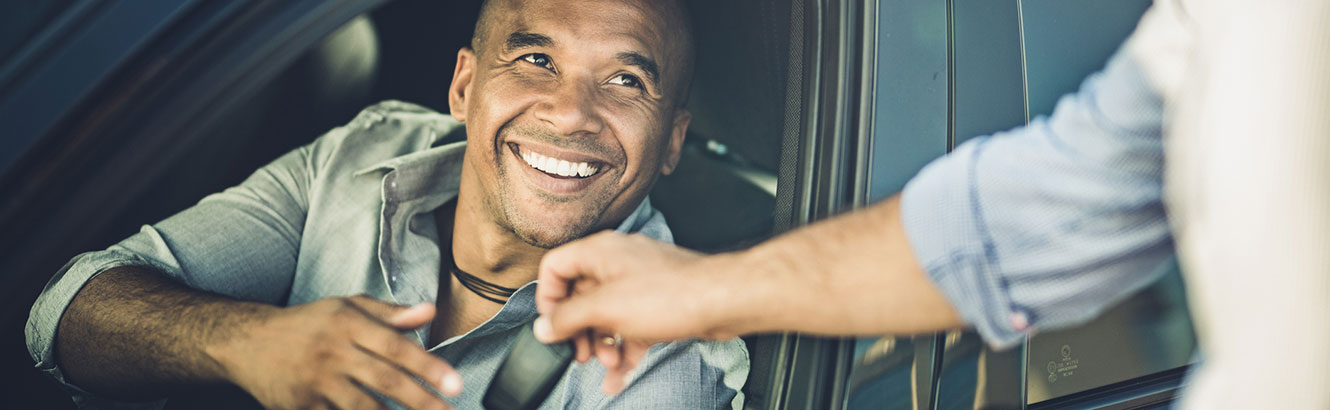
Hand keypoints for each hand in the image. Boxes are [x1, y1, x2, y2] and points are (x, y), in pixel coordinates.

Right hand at [211, 295, 461, 409]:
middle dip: (420, 400)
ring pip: (361, 407)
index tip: (457, 385)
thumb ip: (390, 314)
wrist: (247, 342)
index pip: (396, 346)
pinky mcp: (298, 407)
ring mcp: (314, 382)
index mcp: (348, 323)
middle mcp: (332, 351)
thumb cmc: (309, 323)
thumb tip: (431, 312)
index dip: (429, 367)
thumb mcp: (347, 307)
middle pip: (384, 379)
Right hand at [533, 232, 740, 392]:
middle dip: (578, 330)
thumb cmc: (671, 293)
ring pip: (607, 316)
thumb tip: (543, 327)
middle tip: (579, 354)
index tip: (550, 325)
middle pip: (580, 296)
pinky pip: (630, 328)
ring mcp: (639, 284)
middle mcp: (617, 263)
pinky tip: (619, 378)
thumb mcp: (606, 308)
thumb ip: (568, 318)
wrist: (722, 300)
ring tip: (607, 364)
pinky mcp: (658, 304)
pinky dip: (623, 350)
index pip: (555, 267)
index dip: (548, 298)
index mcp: (600, 252)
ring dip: (602, 344)